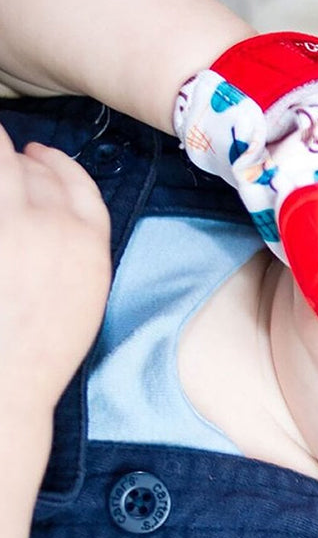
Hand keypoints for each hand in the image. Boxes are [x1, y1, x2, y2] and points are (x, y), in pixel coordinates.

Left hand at [0, 125, 110, 477]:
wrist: (6, 382)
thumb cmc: (39, 348)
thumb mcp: (83, 293)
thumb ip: (76, 247)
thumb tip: (53, 215)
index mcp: (88, 244)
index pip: (76, 182)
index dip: (56, 163)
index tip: (40, 155)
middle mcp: (53, 226)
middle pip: (35, 168)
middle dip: (14, 158)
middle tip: (2, 155)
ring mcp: (12, 226)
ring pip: (3, 167)